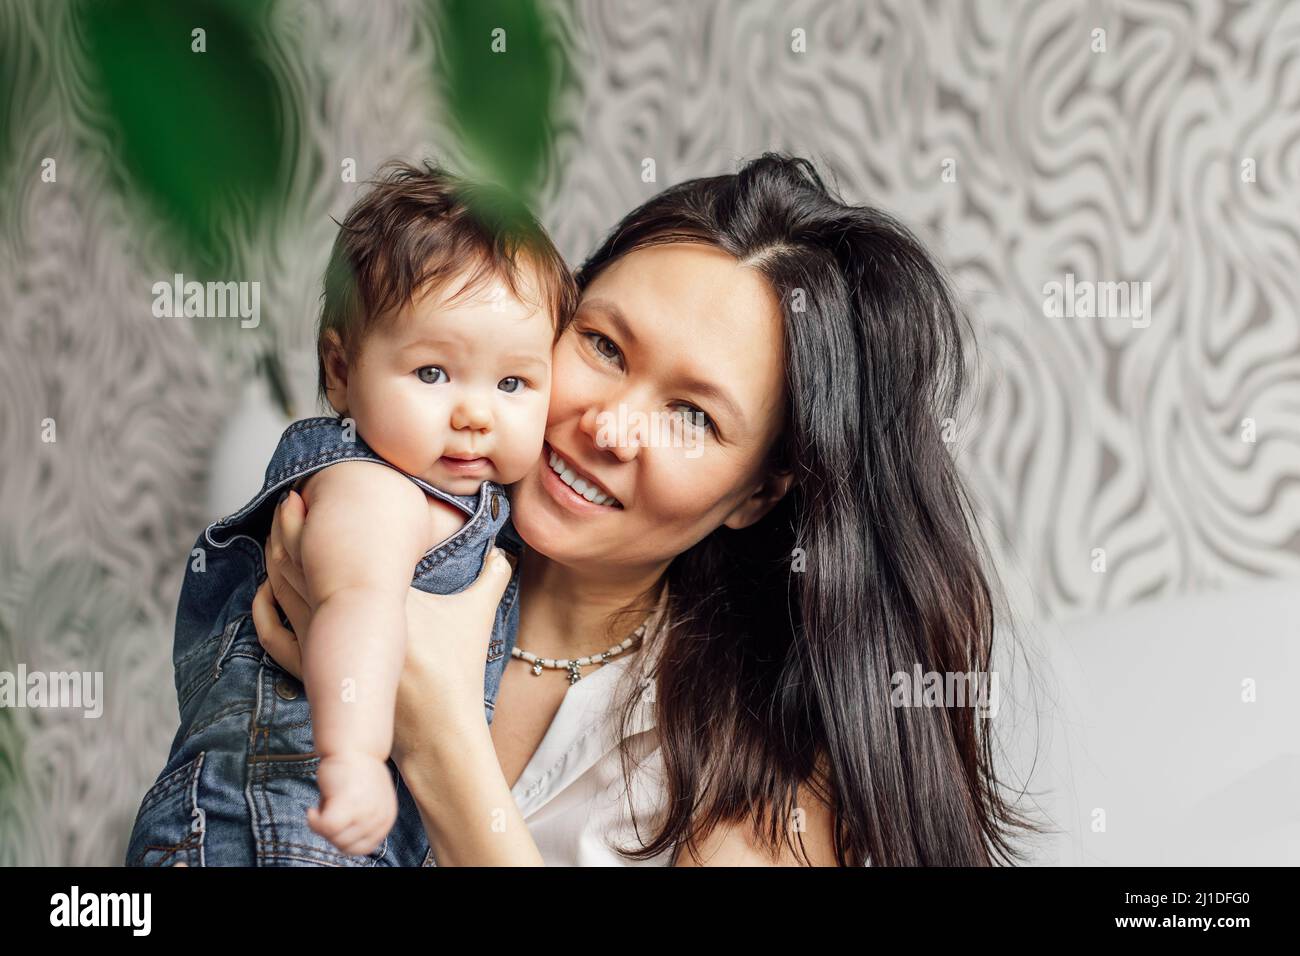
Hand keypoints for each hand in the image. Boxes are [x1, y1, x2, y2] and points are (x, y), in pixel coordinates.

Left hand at [251, 489, 516, 766]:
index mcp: (380, 593)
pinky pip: (275, 635)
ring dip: (275, 559)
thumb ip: (493, 576)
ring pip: (282, 592)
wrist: (438, 731)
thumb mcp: (477, 616)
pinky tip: (265, 589)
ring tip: (278, 532)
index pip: (337, 545)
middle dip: (290, 527)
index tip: (315, 490)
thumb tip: (504, 549)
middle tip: (293, 499)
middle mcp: (344, 617)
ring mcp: (324, 646)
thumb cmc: (458, 671)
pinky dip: (265, 607)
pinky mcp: (315, 671)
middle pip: (300, 561)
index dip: (318, 515)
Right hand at [308, 751, 398, 855]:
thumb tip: (341, 843)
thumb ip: (361, 823)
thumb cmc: (355, 773)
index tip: (336, 822)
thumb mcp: (367, 802)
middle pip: (346, 846)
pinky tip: (312, 810)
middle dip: (331, 832)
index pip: (362, 848)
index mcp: (386, 819)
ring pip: (334, 839)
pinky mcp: (349, 804)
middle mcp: (380, 818)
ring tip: (326, 804)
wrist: (353, 745)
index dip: (343, 839)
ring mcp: (366, 812)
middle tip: (328, 810)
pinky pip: (326, 828)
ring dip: (323, 826)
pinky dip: (314, 822)